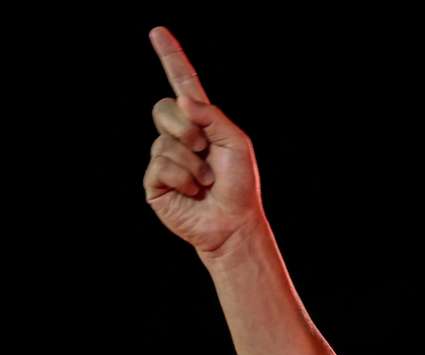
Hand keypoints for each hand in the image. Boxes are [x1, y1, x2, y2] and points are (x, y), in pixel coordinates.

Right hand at [143, 26, 265, 257]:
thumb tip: (183, 101)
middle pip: (163, 109)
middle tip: (206, 153)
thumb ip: (213, 117)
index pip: (182, 85)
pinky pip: (161, 166)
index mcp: (201, 123)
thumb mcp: (235, 143)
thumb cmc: (239, 185)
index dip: (171, 58)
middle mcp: (177, 136)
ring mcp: (162, 157)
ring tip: (205, 182)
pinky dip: (183, 179)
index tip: (158, 31)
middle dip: (188, 130)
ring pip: (165, 142)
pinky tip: (192, 193)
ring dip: (194, 164)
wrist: (233, 222)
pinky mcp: (154, 181)